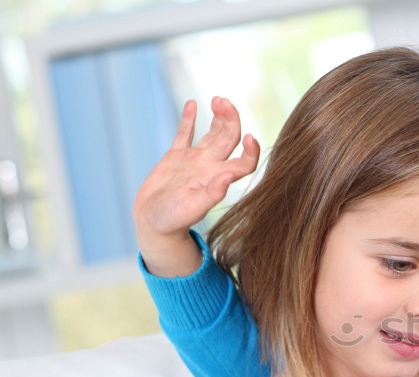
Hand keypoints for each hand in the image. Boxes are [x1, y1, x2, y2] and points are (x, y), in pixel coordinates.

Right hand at [133, 96, 259, 275]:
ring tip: (218, 99)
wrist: (153, 222)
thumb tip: (228, 177)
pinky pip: (185, 134)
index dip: (251, 151)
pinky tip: (193, 103)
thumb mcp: (192, 208)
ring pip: (212, 133)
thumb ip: (211, 193)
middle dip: (230, 119)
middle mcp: (210, 166)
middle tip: (224, 101)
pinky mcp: (175, 157)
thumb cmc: (173, 220)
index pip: (244, 162)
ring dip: (218, 116)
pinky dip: (189, 118)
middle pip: (229, 138)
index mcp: (218, 178)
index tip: (250, 137)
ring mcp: (194, 160)